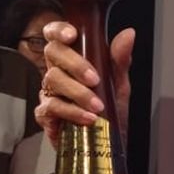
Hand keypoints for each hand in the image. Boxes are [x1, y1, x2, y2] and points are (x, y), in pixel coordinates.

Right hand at [35, 22, 133, 146]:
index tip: (72, 35)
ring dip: (78, 93)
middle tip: (95, 80)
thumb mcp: (120, 84)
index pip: (55, 36)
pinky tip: (87, 118)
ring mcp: (49, 92)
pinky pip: (51, 107)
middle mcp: (57, 72)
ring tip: (97, 106)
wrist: (107, 143)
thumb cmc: (110, 111)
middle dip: (75, 64)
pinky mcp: (45, 115)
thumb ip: (120, 60)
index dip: (58, 30)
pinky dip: (71, 112)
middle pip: (53, 53)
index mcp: (71, 59)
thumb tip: (128, 34)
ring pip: (52, 79)